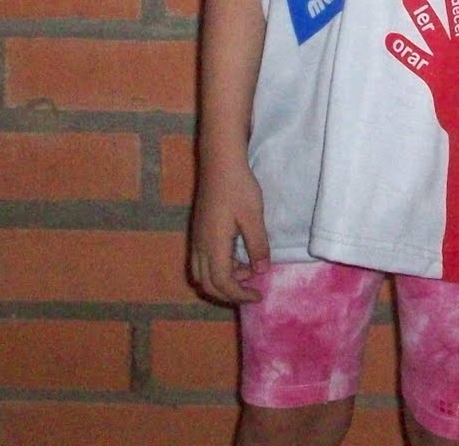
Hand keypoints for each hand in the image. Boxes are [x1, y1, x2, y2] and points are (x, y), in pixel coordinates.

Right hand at [189, 156, 268, 304]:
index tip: (259, 295)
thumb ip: (258, 245)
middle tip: (252, 289)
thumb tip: (262, 271)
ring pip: (202, 274)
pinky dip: (218, 268)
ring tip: (248, 269)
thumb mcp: (254, 217)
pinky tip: (238, 256)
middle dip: (230, 293)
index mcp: (213, 246)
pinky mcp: (199, 231)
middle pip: (207, 285)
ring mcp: (197, 239)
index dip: (240, 295)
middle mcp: (200, 246)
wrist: (219, 163)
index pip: (222, 283)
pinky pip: (202, 262)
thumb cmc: (238, 188)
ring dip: (223, 281)